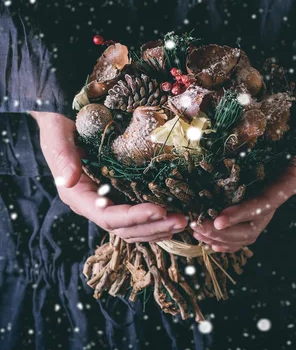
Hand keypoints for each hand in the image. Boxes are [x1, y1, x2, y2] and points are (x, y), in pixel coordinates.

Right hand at [29, 112, 187, 241]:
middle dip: (153, 227)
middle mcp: (93, 205)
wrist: (65, 121)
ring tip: (183, 221)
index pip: (107, 217)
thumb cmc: (61, 127)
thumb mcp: (57, 135)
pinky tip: (174, 215)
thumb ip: (62, 156)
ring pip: (133, 228)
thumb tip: (67, 180)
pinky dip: (155, 220)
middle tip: (181, 220)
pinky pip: (137, 216)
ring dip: (158, 228)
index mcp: (78, 195)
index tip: (160, 210)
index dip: (134, 217)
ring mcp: (107, 202)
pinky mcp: (118, 195)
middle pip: (124, 228)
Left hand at [190, 122, 295, 252]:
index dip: (242, 214)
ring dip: (220, 237)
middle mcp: (276, 198)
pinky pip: (240, 231)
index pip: (263, 205)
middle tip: (197, 226)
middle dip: (224, 232)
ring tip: (196, 230)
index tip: (219, 220)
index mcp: (288, 183)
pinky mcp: (254, 206)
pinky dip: (224, 238)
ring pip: (244, 233)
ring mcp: (265, 205)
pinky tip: (206, 237)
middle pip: (252, 228)